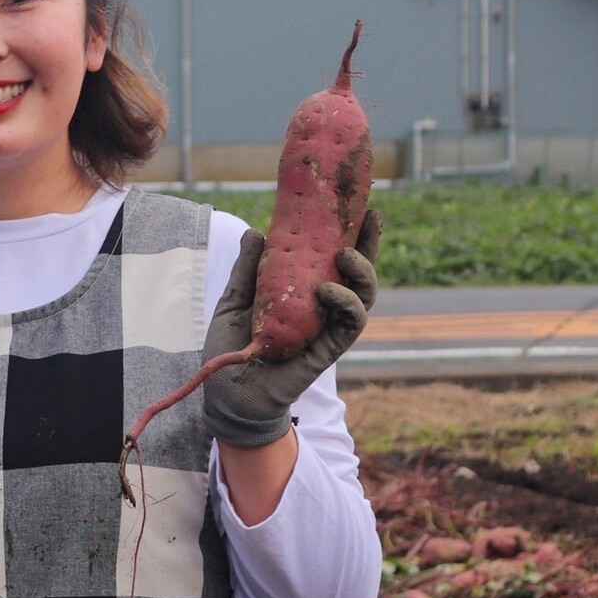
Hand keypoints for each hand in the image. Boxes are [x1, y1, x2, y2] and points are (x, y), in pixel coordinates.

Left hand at [202, 209, 380, 447]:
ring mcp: (327, 329)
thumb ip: (249, 268)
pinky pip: (350, 325)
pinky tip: (328, 290)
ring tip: (345, 255)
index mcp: (305, 292)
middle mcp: (323, 309)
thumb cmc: (233, 346)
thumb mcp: (236, 299)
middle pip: (359, 274)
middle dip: (370, 245)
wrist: (226, 390)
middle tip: (368, 218)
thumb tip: (257, 231)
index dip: (353, 235)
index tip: (362, 207)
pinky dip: (346, 303)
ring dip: (362, 273)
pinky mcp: (327, 350)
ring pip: (364, 297)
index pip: (335, 260)